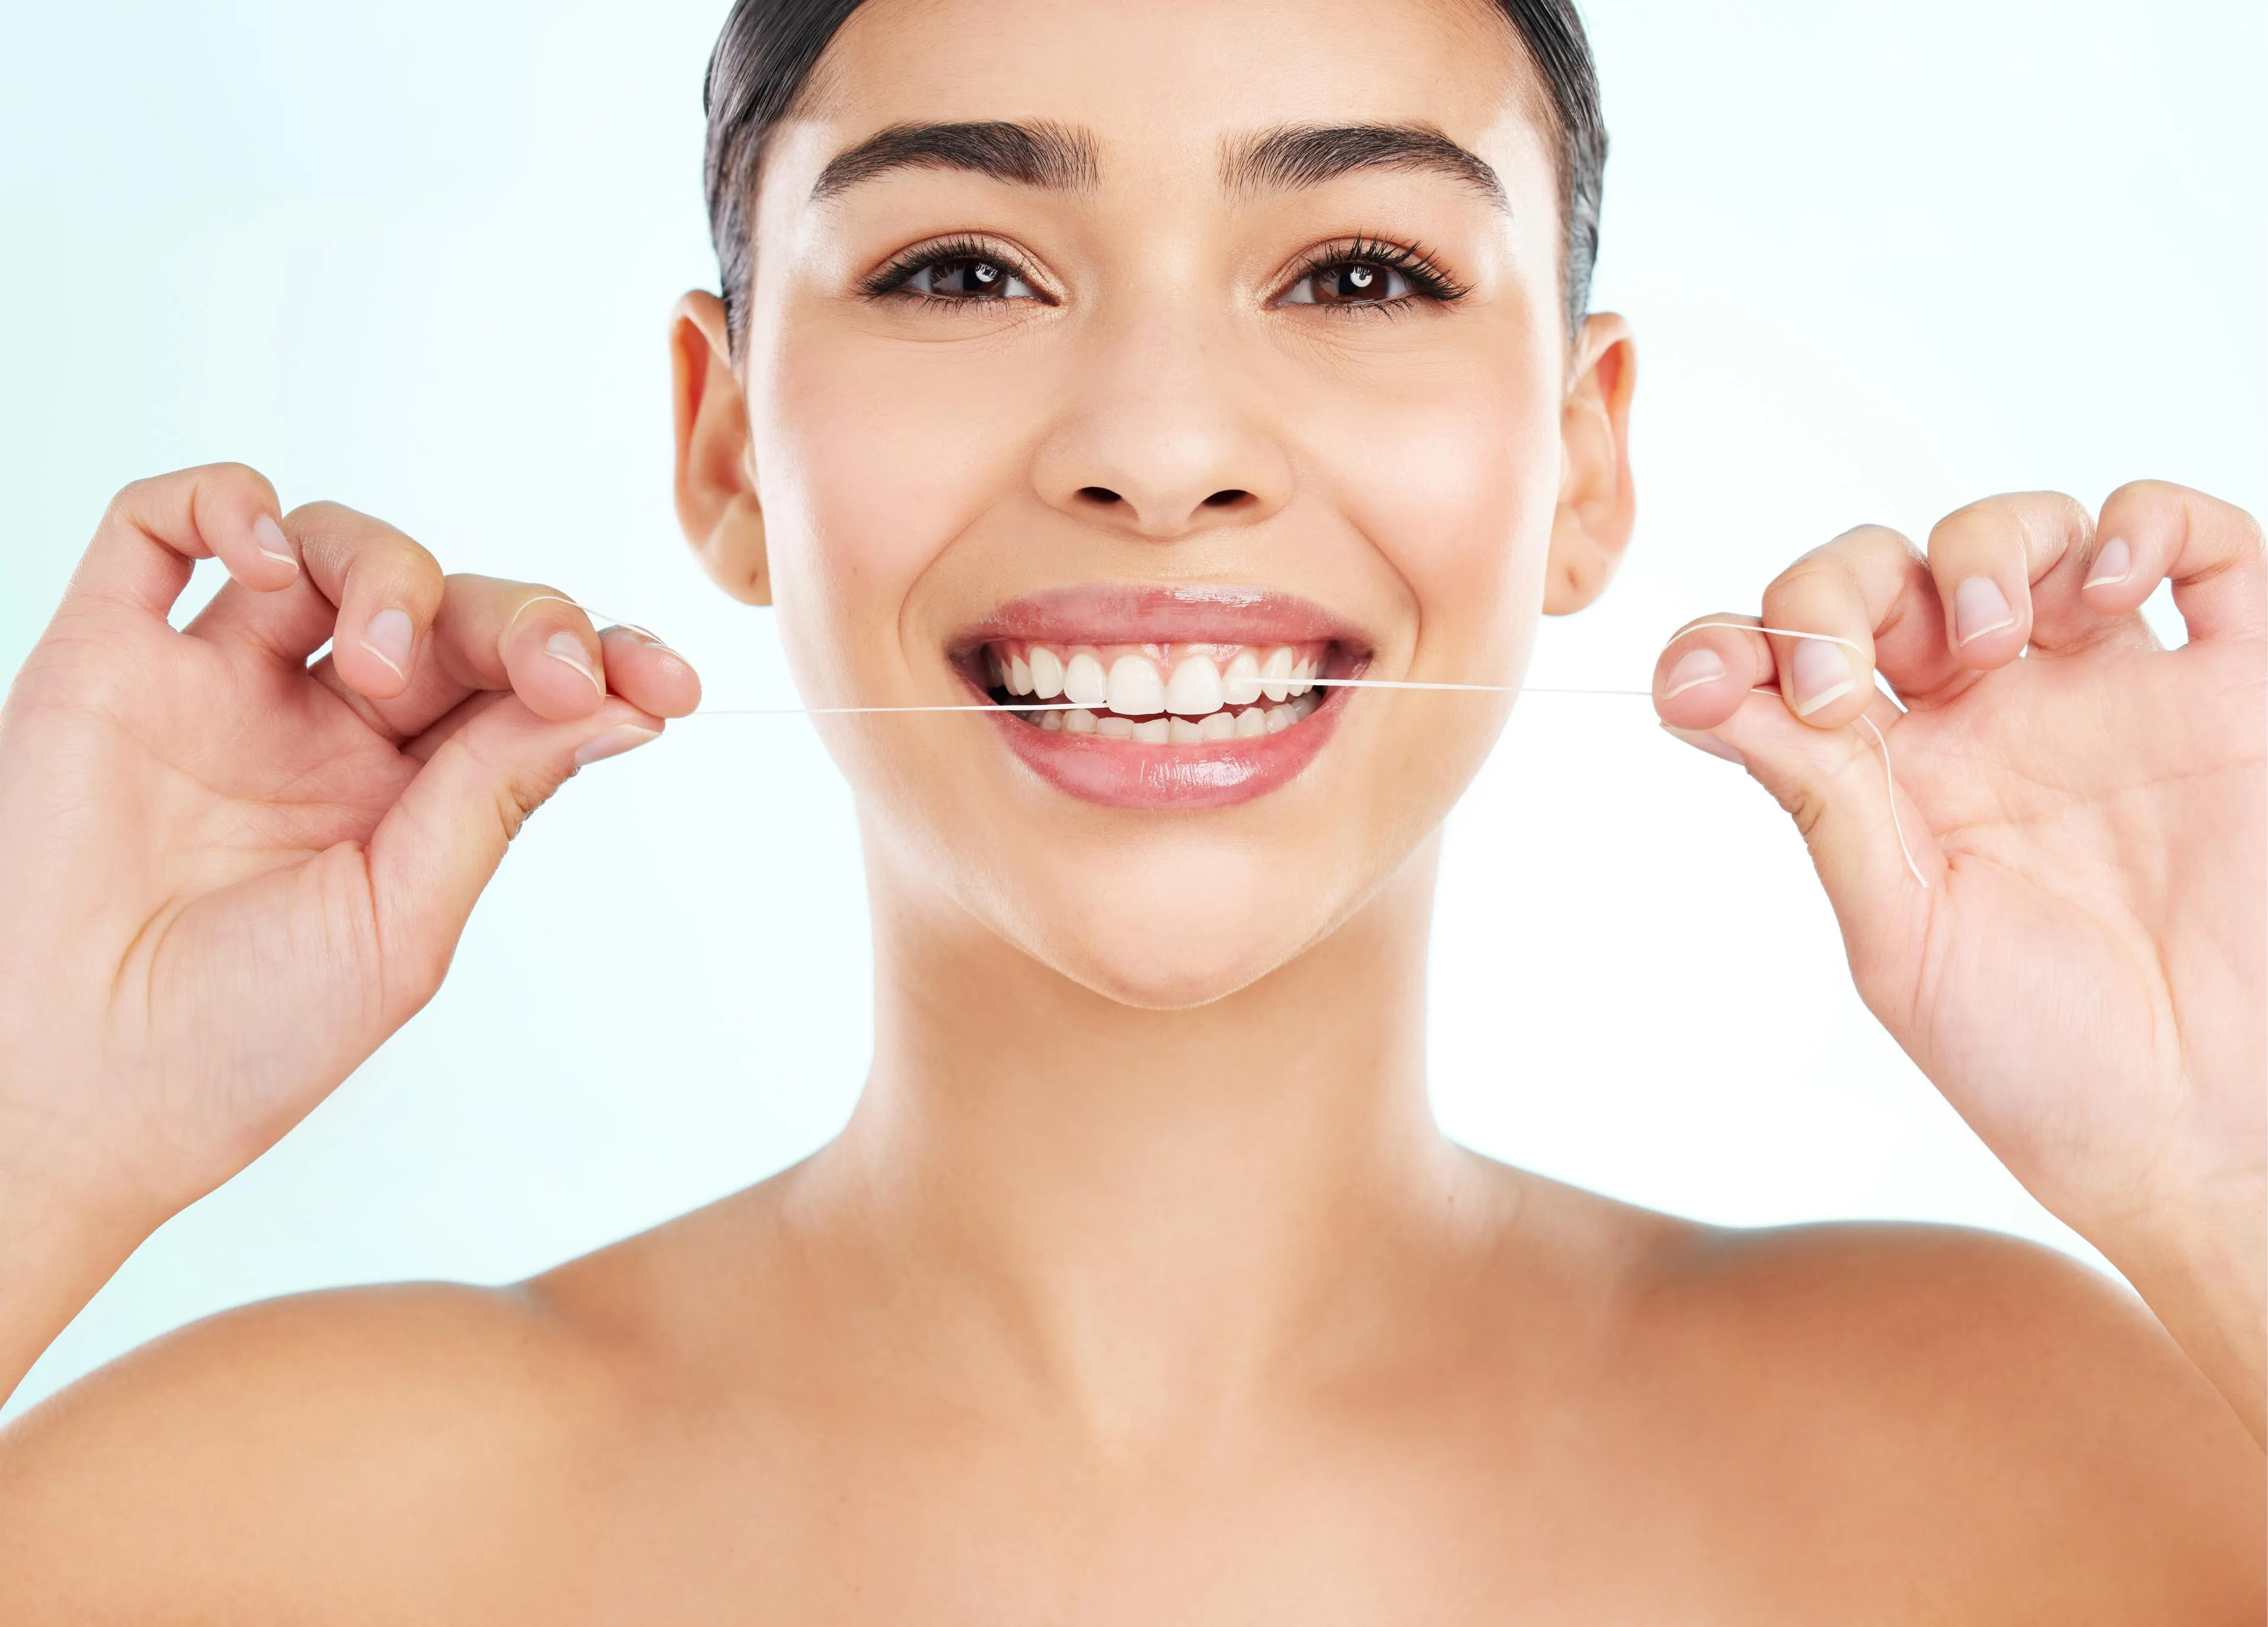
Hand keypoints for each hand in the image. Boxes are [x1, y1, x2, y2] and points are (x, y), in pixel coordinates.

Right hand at [0, 464, 699, 1239]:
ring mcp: (216, 684)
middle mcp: (322, 727)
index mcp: (407, 795)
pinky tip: (268, 560)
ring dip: (391, 571)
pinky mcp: (107, 658)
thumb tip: (621, 706)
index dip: (600, 661)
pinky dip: (226, 504)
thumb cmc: (237, 1044)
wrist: (73, 1093)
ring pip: (330, 549)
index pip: (519, 688)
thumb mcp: (405, 924)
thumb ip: (493, 797)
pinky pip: (160, 525)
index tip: (669, 682)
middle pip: (447, 609)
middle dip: (518, 619)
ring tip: (386, 661)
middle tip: (547, 669)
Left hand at [1654, 481, 2263, 1437]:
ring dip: (1977, 549)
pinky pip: (2200, 544)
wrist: (2202, 1138)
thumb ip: (1821, 801)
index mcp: (1891, 777)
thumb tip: (1700, 692)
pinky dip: (2144, 525)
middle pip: (1884, 575)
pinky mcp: (2233, 689)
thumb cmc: (2046, 1065)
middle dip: (1839, 588)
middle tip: (1845, 679)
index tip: (1700, 682)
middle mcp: (1988, 719)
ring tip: (1984, 638)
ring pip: (2020, 535)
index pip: (1786, 660)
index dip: (1731, 643)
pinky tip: (2108, 586)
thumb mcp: (1899, 936)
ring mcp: (2107, 692)